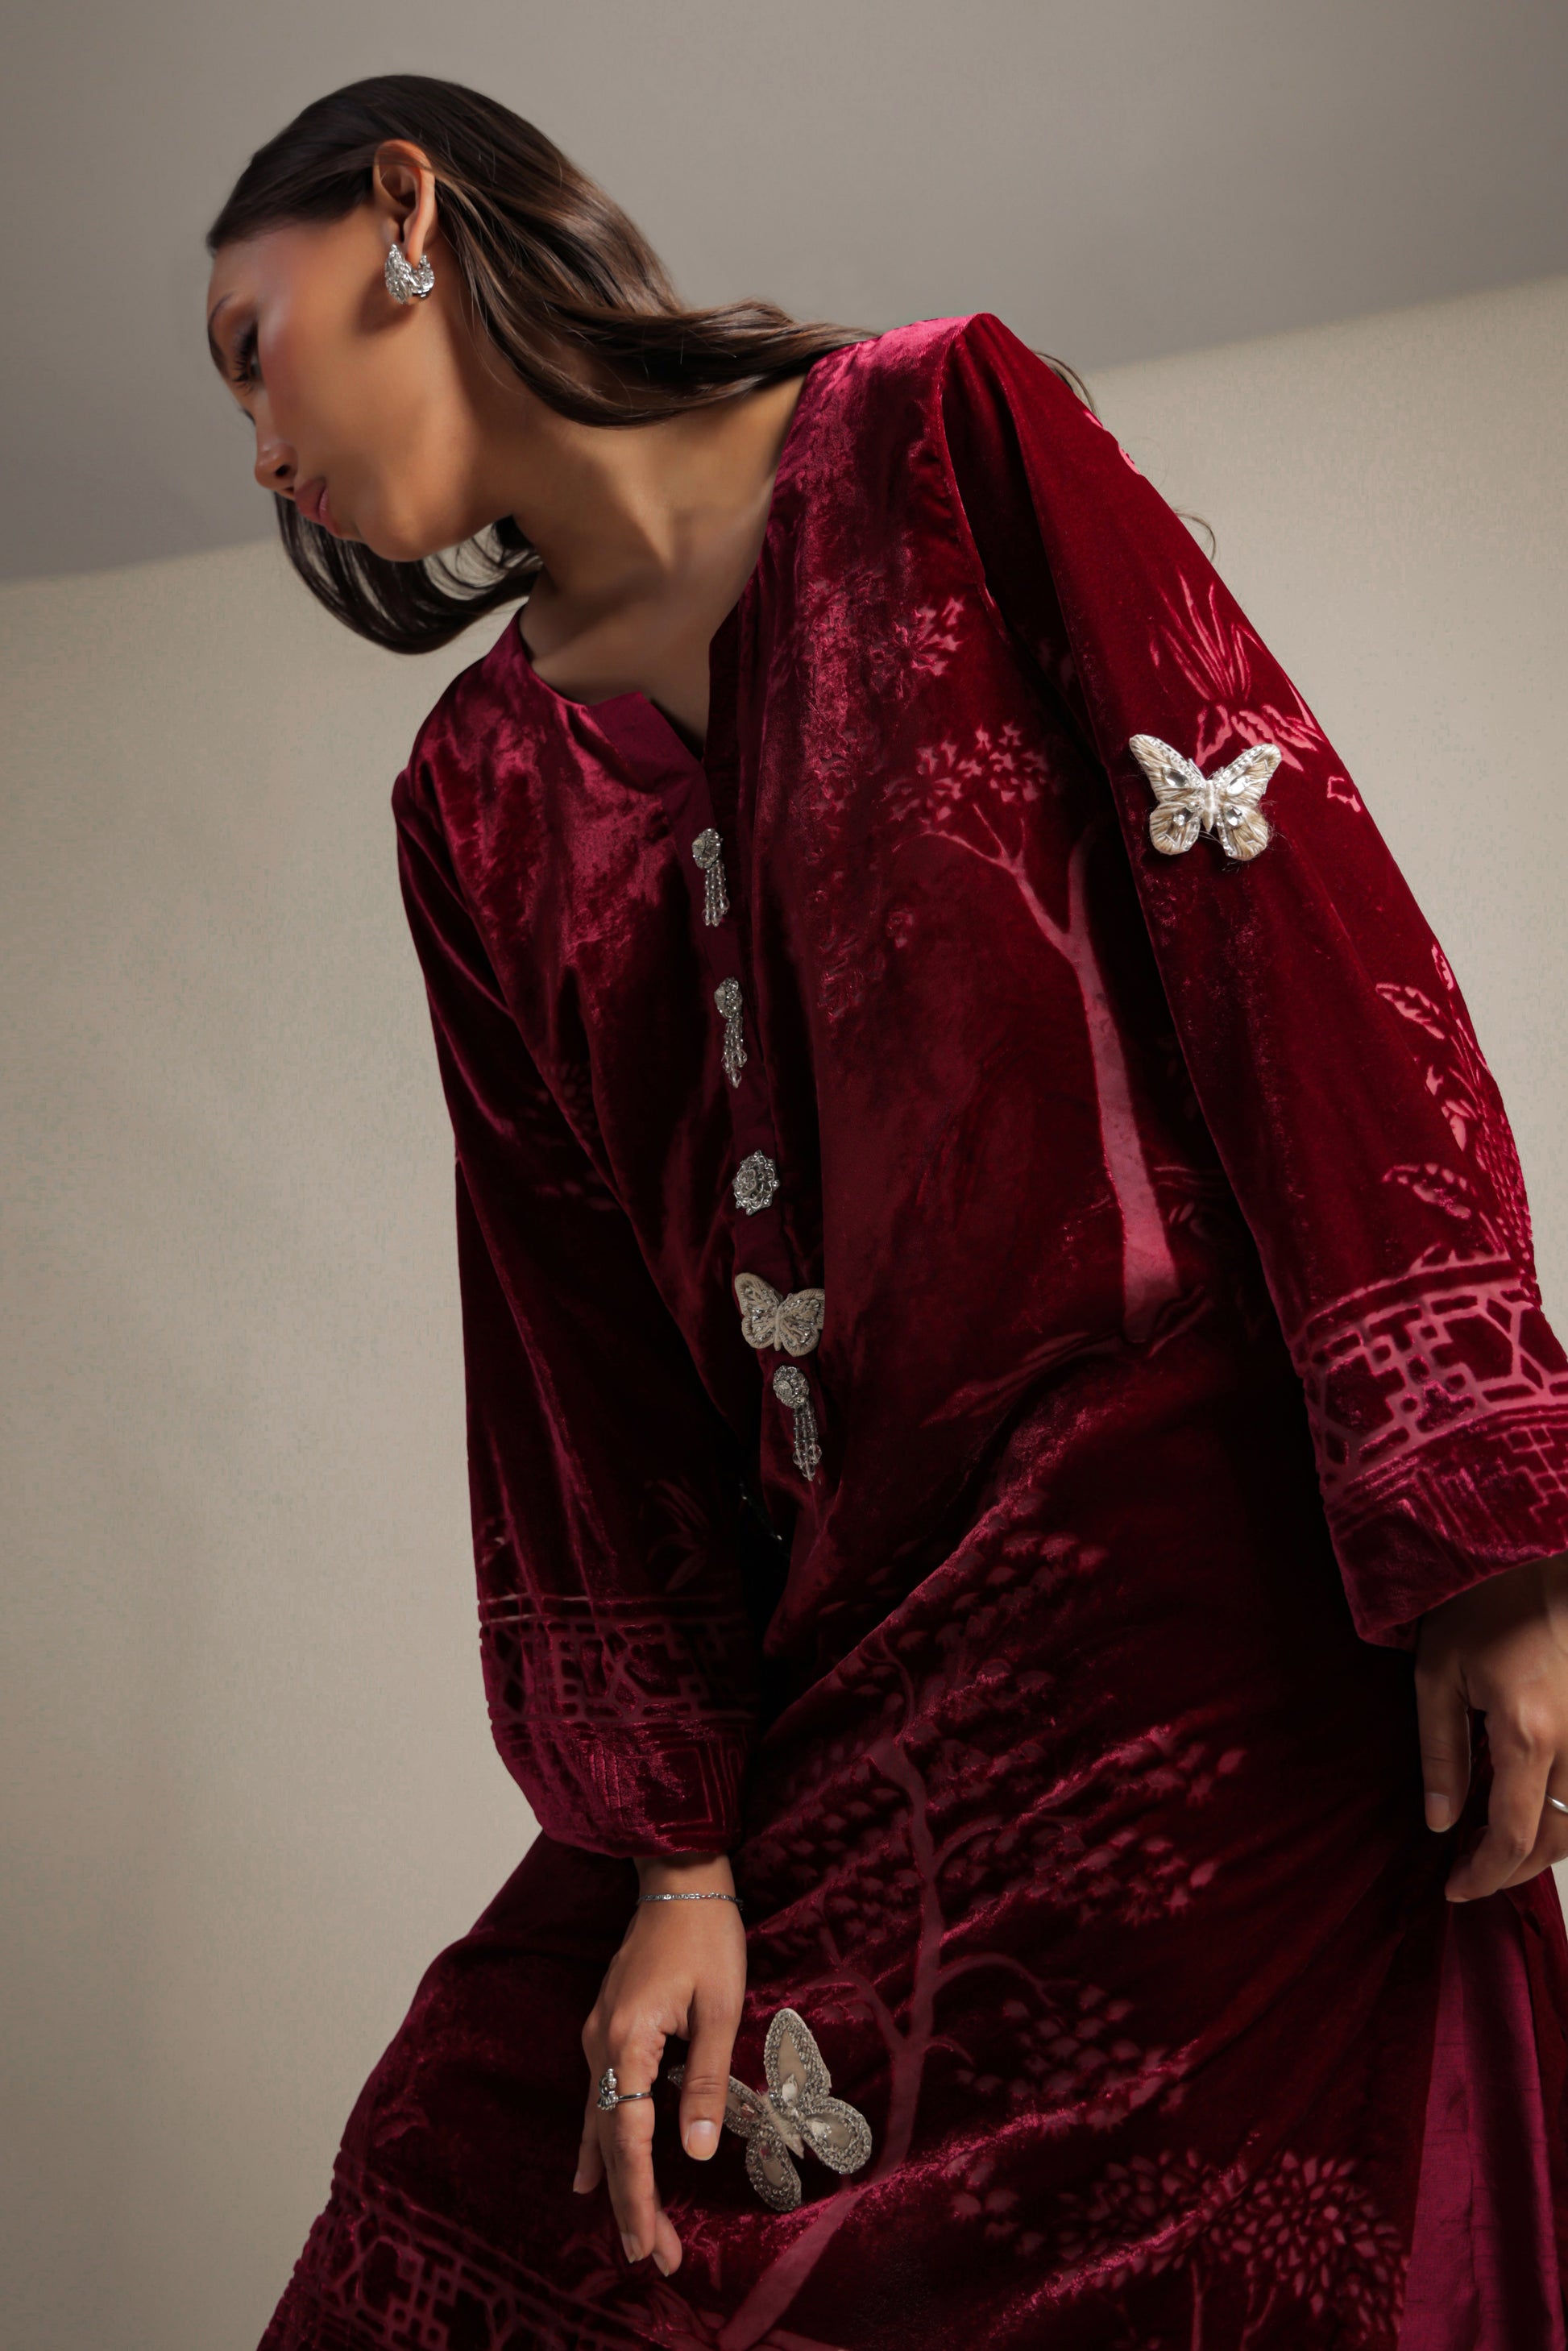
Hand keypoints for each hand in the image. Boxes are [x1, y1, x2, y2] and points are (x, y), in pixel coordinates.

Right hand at [574, 1851, 745, 2275]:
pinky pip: (598, 2099)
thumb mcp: (720, 2008)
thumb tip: (697, 2151)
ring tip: (633, 2232)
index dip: (639, 2196)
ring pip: (600, 2124)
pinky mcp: (605, 2029)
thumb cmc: (707, 1936)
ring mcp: (597, 2036)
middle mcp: (600, 2043)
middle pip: (609, 2141)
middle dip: (630, 2203)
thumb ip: (707, 2080)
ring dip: (618, 2180)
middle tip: (652, 2258)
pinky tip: (591, 2175)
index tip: (649, 2246)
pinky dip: (599, 2143)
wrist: (679, 1878)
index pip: (628, 2137)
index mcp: (628, 2039)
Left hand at [1416, 1552, 1567, 1898]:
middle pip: (1557, 1840)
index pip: (1517, 1837)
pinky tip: (1528, 1812)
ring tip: (1494, 1853)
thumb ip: (1440, 1754)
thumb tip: (1440, 1823)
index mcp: (1529, 1734)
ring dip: (1542, 1848)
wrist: (1530, 1553)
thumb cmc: (1477, 1605)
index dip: (1486, 1875)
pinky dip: (1563, 1816)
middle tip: (1467, 1877)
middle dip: (1512, 1871)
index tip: (1453, 1889)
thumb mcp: (1436, 1674)